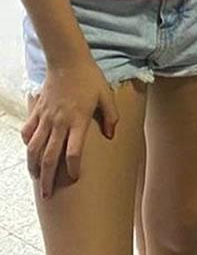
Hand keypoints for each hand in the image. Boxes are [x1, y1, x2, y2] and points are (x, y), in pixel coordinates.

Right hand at [22, 58, 118, 197]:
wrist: (68, 61)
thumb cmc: (90, 78)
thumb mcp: (107, 95)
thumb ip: (111, 116)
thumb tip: (111, 136)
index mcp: (78, 120)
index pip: (73, 152)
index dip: (73, 168)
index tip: (74, 178)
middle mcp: (59, 122)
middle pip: (50, 156)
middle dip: (48, 178)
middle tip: (47, 194)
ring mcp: (45, 118)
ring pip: (35, 148)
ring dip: (34, 165)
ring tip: (36, 179)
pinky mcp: (36, 111)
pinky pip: (28, 131)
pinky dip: (27, 144)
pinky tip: (30, 151)